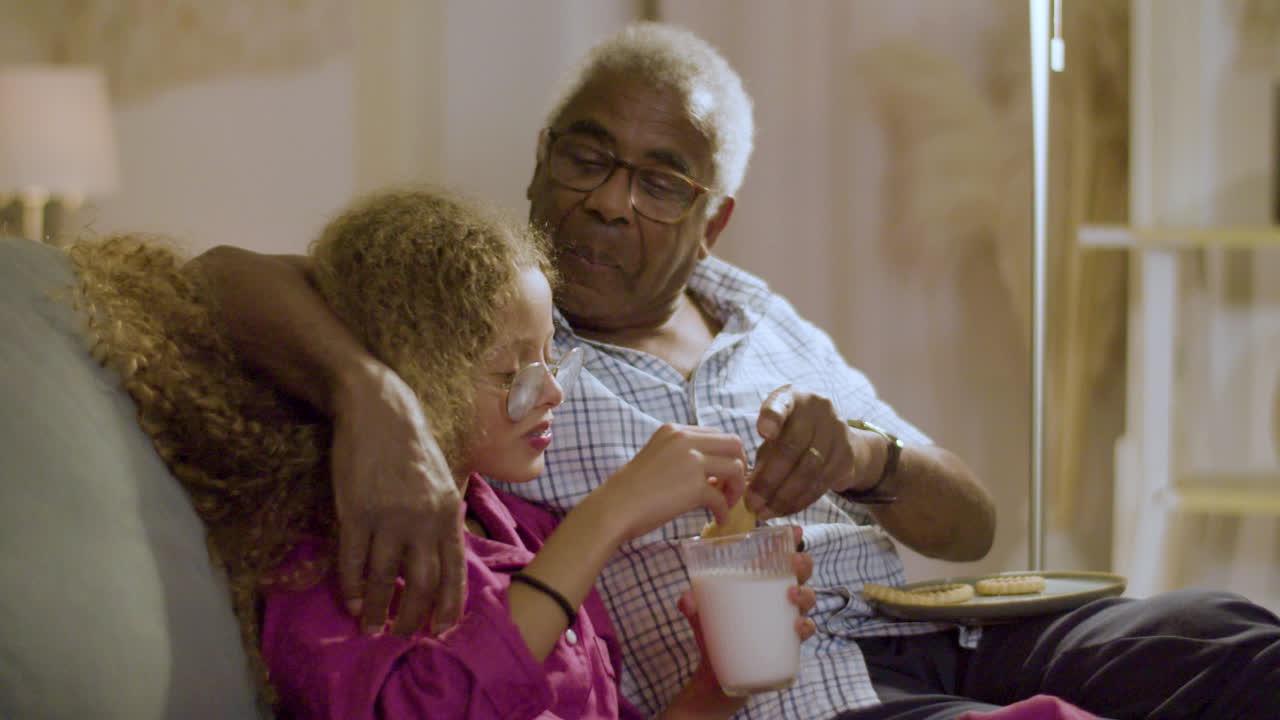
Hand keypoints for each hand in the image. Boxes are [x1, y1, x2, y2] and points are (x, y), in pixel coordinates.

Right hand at [331, 363, 464, 635]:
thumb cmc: (412, 446)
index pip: (454, 571)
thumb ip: (444, 520)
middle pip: (420, 583)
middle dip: (412, 617)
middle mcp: (422, 519)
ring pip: (382, 578)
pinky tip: (349, 601)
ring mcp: (387, 516)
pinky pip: (352, 560)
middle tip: (403, 636)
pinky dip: (350, 586)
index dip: (448, 606)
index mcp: (448, 512)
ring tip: (371, 628)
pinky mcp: (354, 511)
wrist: (378, 410)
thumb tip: (444, 560)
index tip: (441, 631)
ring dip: (376, 609)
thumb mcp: (443, 481)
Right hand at [594, 424, 747, 542]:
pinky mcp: (694, 486)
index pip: (717, 434)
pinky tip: (718, 520)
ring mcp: (691, 461)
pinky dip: (723, 511)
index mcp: (675, 430)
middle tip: (733, 487)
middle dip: (740, 466)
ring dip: (736, 489)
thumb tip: (718, 475)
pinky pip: (721, 497)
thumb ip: (687, 458)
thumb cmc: (633, 489)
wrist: (615, 507)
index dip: (727, 454)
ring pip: (736, 468)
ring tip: (727, 504)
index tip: (725, 474)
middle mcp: (685, 439)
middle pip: (734, 444)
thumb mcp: (660, 459)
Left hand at [669, 526, 816, 716]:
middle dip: (803, 564)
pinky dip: (805, 628)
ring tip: (791, 595)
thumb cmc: (714, 631)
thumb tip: (686, 599)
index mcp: (760, 580)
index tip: (794, 530)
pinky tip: (798, 627)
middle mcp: (778, 596)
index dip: (791, 540)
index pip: (779, 555)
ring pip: (807, 599)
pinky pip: (805, 631)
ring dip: (805, 594)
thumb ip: (693, 604)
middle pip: (800, 573)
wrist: (717, 672)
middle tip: (795, 563)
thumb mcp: (700, 614)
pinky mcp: (788, 643)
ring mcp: (785, 618)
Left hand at [748, 385, 867, 518]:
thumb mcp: (775, 434)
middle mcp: (818, 409)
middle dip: (769, 479)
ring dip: (784, 496)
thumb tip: (745, 487)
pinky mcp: (847, 455)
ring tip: (765, 511)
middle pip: (792, 446)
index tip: (762, 432)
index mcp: (792, 397)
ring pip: (808, 470)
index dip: (772, 418)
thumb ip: (762, 454)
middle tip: (752, 501)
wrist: (838, 438)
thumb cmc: (793, 434)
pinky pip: (821, 483)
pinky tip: (784, 510)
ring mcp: (837, 431)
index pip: (781, 404)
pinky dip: (800, 500)